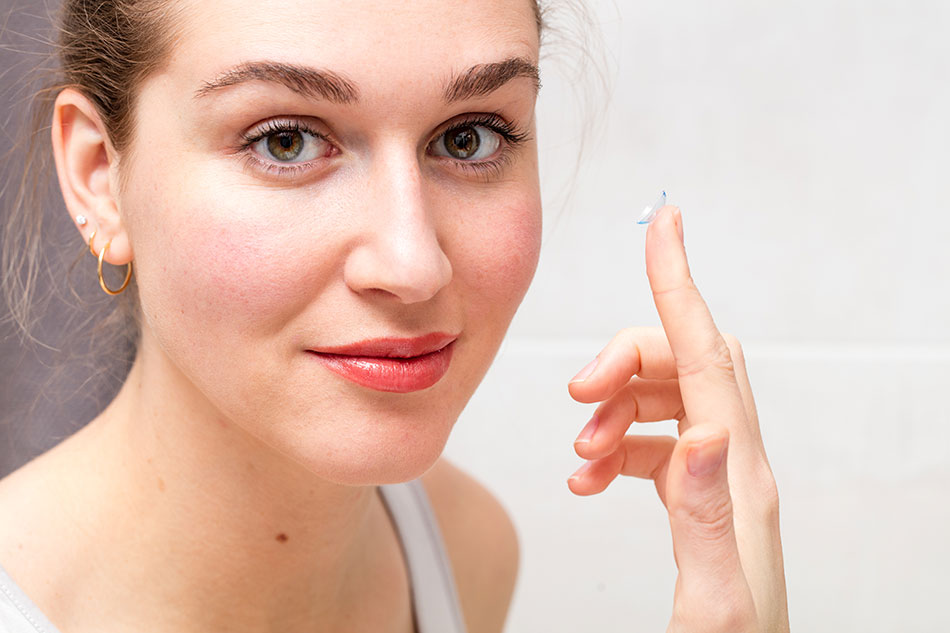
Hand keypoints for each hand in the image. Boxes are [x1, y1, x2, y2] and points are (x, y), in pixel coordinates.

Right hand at [566, 206, 788, 632]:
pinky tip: (590, 474)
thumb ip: (705, 515)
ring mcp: (720, 483)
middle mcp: (736, 468)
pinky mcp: (700, 501)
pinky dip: (618, 445)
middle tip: (575, 393)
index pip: (706, 356)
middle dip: (623, 362)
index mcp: (739, 478)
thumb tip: (705, 432)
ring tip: (580, 454)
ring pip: (666, 402)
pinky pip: (657, 443)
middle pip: (683, 367)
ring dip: (615, 411)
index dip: (679, 285)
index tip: (665, 223)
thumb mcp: (714, 598)